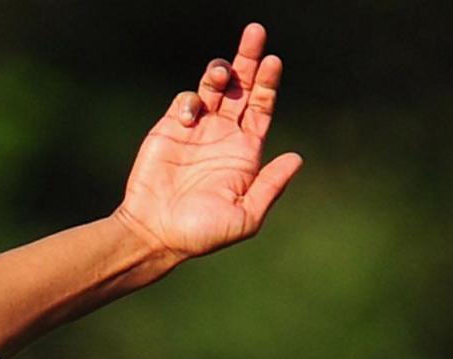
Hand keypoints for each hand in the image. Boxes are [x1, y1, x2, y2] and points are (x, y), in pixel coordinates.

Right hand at [112, 22, 303, 261]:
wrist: (155, 233)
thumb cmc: (202, 232)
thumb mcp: (245, 216)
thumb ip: (270, 186)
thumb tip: (297, 157)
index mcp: (245, 152)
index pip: (262, 107)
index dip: (268, 82)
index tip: (273, 61)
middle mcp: (223, 135)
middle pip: (241, 87)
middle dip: (249, 58)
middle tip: (256, 32)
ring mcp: (197, 129)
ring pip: (213, 86)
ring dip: (220, 72)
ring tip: (221, 73)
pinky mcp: (170, 128)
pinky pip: (186, 101)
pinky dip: (190, 101)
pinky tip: (189, 118)